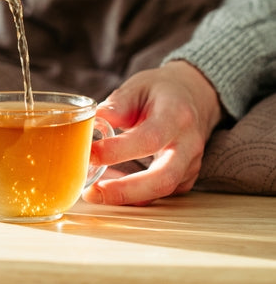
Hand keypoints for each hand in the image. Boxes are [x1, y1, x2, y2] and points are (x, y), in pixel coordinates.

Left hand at [84, 60, 223, 205]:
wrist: (194, 97)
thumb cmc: (161, 91)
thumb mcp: (138, 87)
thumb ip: (117, 105)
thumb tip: (92, 123)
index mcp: (176, 116)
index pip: (149, 139)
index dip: (118, 150)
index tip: (89, 153)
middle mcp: (189, 144)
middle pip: (163, 179)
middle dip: (125, 191)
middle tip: (91, 192)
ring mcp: (190, 165)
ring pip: (161, 191)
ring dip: (125, 197)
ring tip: (93, 192)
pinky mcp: (184, 179)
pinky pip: (157, 194)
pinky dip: (132, 195)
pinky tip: (108, 187)